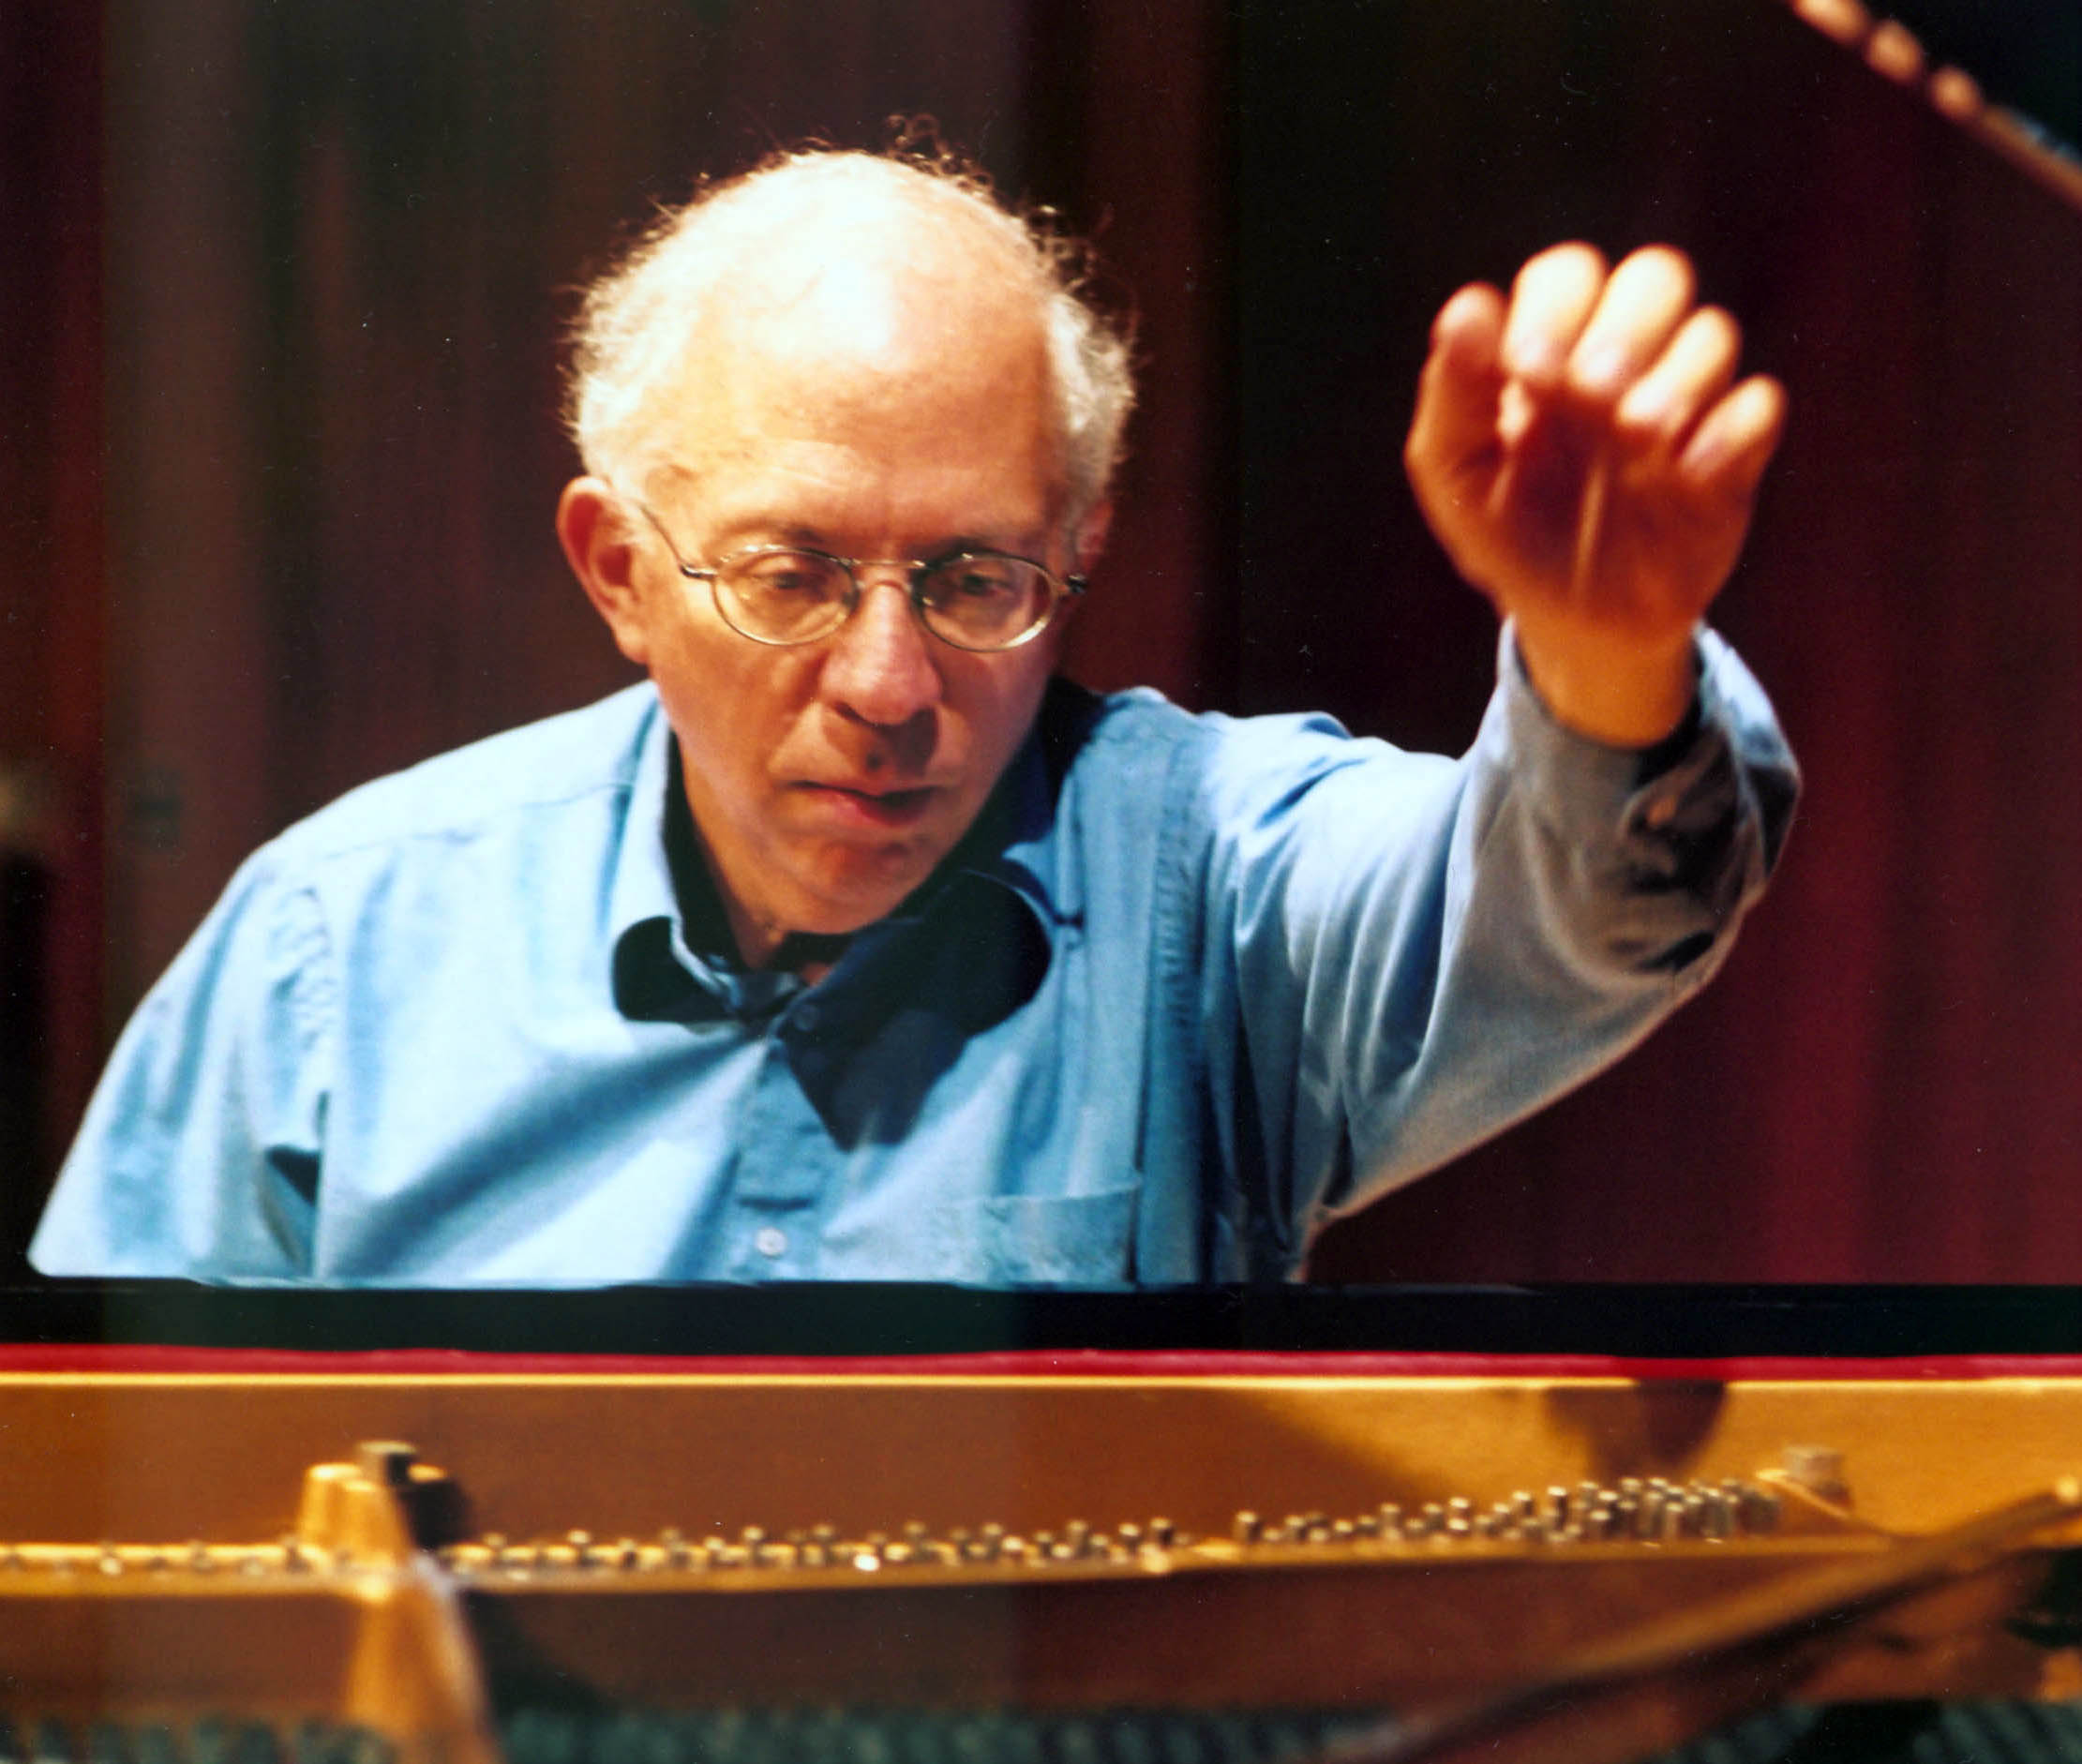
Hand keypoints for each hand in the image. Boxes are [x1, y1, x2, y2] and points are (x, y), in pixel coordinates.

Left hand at [1405, 244, 1785, 745]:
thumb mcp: (1456, 475)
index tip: (1527, 370)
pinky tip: (1683, 477)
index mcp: (1552, 351)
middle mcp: (1624, 361)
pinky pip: (1759, 406)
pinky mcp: (1732, 456)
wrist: (1574, 627)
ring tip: (1633, 439)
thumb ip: (1453, 394)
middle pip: (1657, 275)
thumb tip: (1469, 310)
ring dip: (1673, 378)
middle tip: (1586, 394)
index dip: (1556, 305)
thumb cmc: (1509, 537)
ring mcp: (1684, 404)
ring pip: (1713, 333)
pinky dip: (1727, 432)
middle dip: (1624, 326)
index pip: (1569, 273)